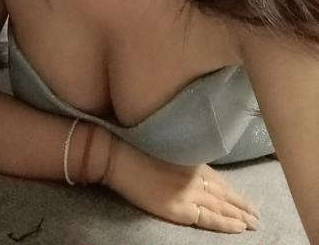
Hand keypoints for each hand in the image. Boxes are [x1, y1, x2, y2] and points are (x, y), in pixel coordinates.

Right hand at [101, 138, 260, 233]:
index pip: (221, 180)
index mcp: (193, 161)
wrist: (120, 157)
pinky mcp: (180, 209)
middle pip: (226, 195)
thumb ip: (186, 164)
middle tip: (258, 216)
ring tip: (254, 224)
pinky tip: (238, 228)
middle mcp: (196, 177)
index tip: (249, 201)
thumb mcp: (169, 152)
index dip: (236, 193)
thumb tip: (199, 174)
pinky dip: (225, 224)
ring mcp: (189, 193)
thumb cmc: (137, 150)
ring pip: (222, 207)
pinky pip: (209, 219)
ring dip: (240, 216)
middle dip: (243, 206)